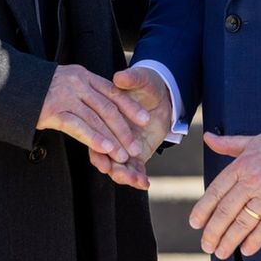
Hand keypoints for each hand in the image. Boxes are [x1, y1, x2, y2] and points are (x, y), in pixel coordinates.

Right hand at [37, 65, 149, 162]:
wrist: (11, 84)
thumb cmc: (42, 89)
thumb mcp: (68, 82)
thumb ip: (87, 91)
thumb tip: (107, 106)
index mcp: (84, 76)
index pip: (113, 92)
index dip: (130, 107)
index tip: (145, 120)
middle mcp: (77, 83)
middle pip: (108, 107)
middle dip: (124, 129)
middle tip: (136, 147)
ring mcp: (65, 96)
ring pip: (96, 119)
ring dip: (112, 139)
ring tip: (124, 155)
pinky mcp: (53, 111)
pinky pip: (78, 126)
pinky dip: (94, 138)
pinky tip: (105, 150)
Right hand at [85, 66, 173, 188]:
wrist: (165, 96)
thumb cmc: (148, 85)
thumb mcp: (141, 79)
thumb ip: (131, 79)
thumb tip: (120, 77)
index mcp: (104, 114)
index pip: (96, 128)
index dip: (97, 141)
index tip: (103, 151)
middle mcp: (110, 132)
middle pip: (103, 152)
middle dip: (108, 163)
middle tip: (114, 170)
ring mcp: (122, 145)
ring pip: (116, 165)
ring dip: (123, 174)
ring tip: (133, 178)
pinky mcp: (135, 155)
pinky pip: (134, 169)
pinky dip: (137, 177)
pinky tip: (143, 182)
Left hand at [190, 132, 260, 259]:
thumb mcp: (252, 141)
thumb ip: (228, 144)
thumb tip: (207, 137)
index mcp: (241, 166)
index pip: (216, 191)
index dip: (203, 209)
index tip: (195, 223)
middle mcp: (252, 182)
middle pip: (226, 211)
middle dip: (213, 231)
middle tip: (206, 245)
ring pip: (243, 222)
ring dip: (229, 240)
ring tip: (220, 252)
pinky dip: (255, 240)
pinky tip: (245, 250)